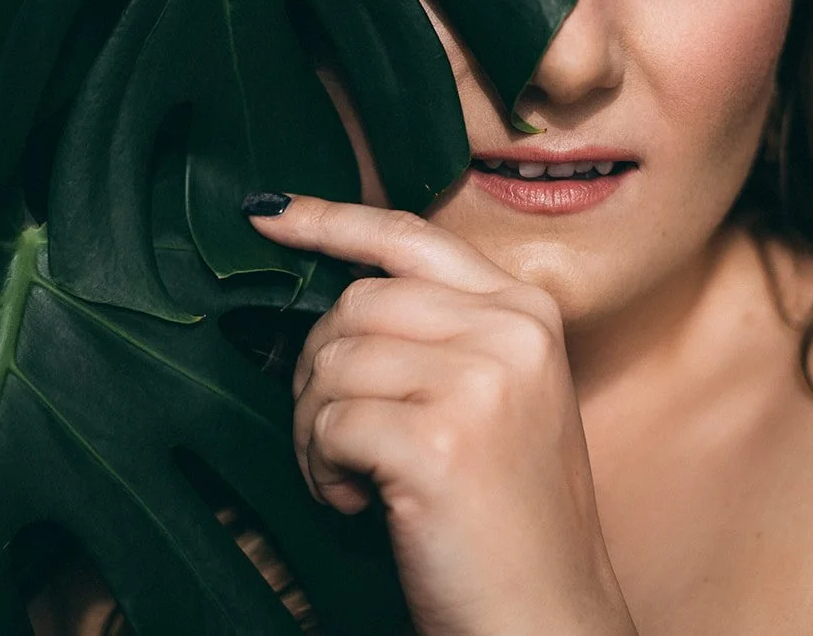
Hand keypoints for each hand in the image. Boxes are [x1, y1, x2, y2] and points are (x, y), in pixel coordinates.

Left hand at [244, 193, 636, 635]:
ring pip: (333, 363)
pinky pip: (329, 424)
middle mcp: (510, 331)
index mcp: (526, 311)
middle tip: (333, 436)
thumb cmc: (505, 517)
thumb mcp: (498, 397)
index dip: (330, 220)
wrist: (545, 617)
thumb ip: (440, 332)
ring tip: (352, 478)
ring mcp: (479, 382)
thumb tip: (339, 294)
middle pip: (356, 303)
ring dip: (317, 430)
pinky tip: (358, 502)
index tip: (268, 216)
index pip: (410, 237)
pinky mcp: (439, 440)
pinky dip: (322, 471)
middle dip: (318, 371)